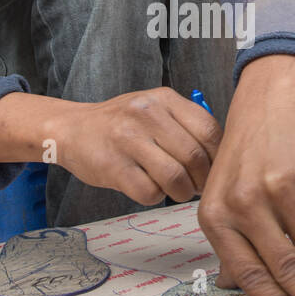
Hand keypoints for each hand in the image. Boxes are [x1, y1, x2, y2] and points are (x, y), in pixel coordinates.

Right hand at [45, 88, 222, 204]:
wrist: (72, 129)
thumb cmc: (121, 124)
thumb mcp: (154, 109)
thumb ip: (185, 124)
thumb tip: (221, 157)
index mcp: (164, 99)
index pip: (209, 129)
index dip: (218, 157)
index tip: (215, 170)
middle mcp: (146, 114)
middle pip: (194, 157)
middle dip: (201, 180)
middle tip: (196, 187)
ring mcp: (128, 140)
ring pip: (175, 177)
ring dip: (182, 192)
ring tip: (177, 191)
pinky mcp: (113, 166)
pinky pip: (149, 192)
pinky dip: (156, 197)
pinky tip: (150, 188)